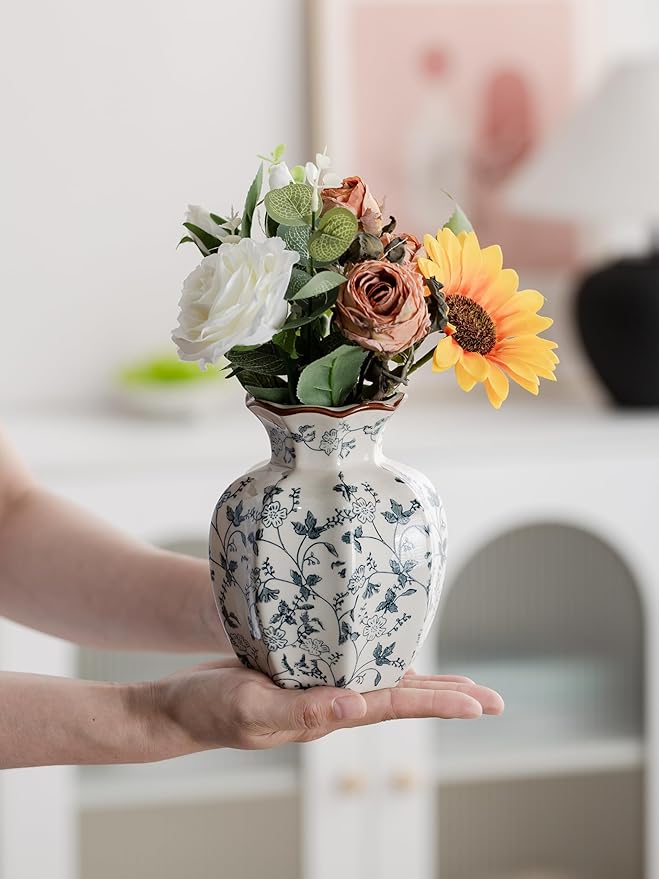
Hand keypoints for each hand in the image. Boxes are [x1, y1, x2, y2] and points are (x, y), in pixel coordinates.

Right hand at [141, 659, 503, 759]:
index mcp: (326, 714)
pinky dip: (384, 661)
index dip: (438, 702)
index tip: (480, 704)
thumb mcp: (251, 709)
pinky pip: (356, 667)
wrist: (180, 709)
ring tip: (463, 686)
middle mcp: (333, 704)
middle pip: (403, 698)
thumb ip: (302, 710)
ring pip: (386, 684)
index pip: (394, 705)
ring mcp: (321, 690)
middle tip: (495, 700)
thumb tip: (357, 707)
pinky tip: (394, 655)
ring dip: (426, 683)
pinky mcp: (306, 674)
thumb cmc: (208, 711)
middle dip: (450, 698)